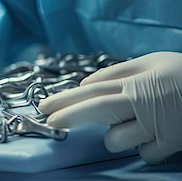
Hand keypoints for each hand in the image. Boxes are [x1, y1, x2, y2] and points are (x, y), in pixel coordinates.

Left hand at [38, 51, 181, 163]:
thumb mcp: (153, 62)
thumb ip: (118, 72)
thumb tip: (87, 83)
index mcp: (136, 80)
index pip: (92, 90)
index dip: (66, 99)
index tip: (45, 106)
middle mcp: (143, 101)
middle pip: (97, 109)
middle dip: (69, 116)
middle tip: (50, 122)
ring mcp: (157, 124)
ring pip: (117, 138)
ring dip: (115, 136)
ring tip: (127, 127)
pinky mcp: (171, 142)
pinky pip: (145, 153)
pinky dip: (145, 148)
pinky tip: (153, 137)